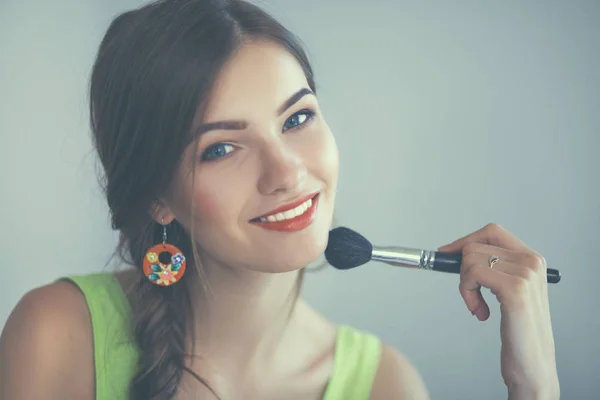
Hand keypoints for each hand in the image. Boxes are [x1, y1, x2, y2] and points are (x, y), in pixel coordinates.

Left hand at [438, 223, 558, 398]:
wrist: (532, 364)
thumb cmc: (518, 330)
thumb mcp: (508, 291)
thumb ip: (494, 268)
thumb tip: (456, 251)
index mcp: (532, 259)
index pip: (492, 232)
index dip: (465, 241)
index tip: (447, 254)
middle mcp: (532, 262)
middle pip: (475, 246)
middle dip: (463, 270)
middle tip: (471, 295)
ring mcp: (526, 274)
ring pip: (469, 260)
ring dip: (465, 286)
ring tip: (478, 307)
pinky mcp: (516, 289)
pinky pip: (472, 274)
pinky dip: (467, 293)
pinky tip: (481, 313)